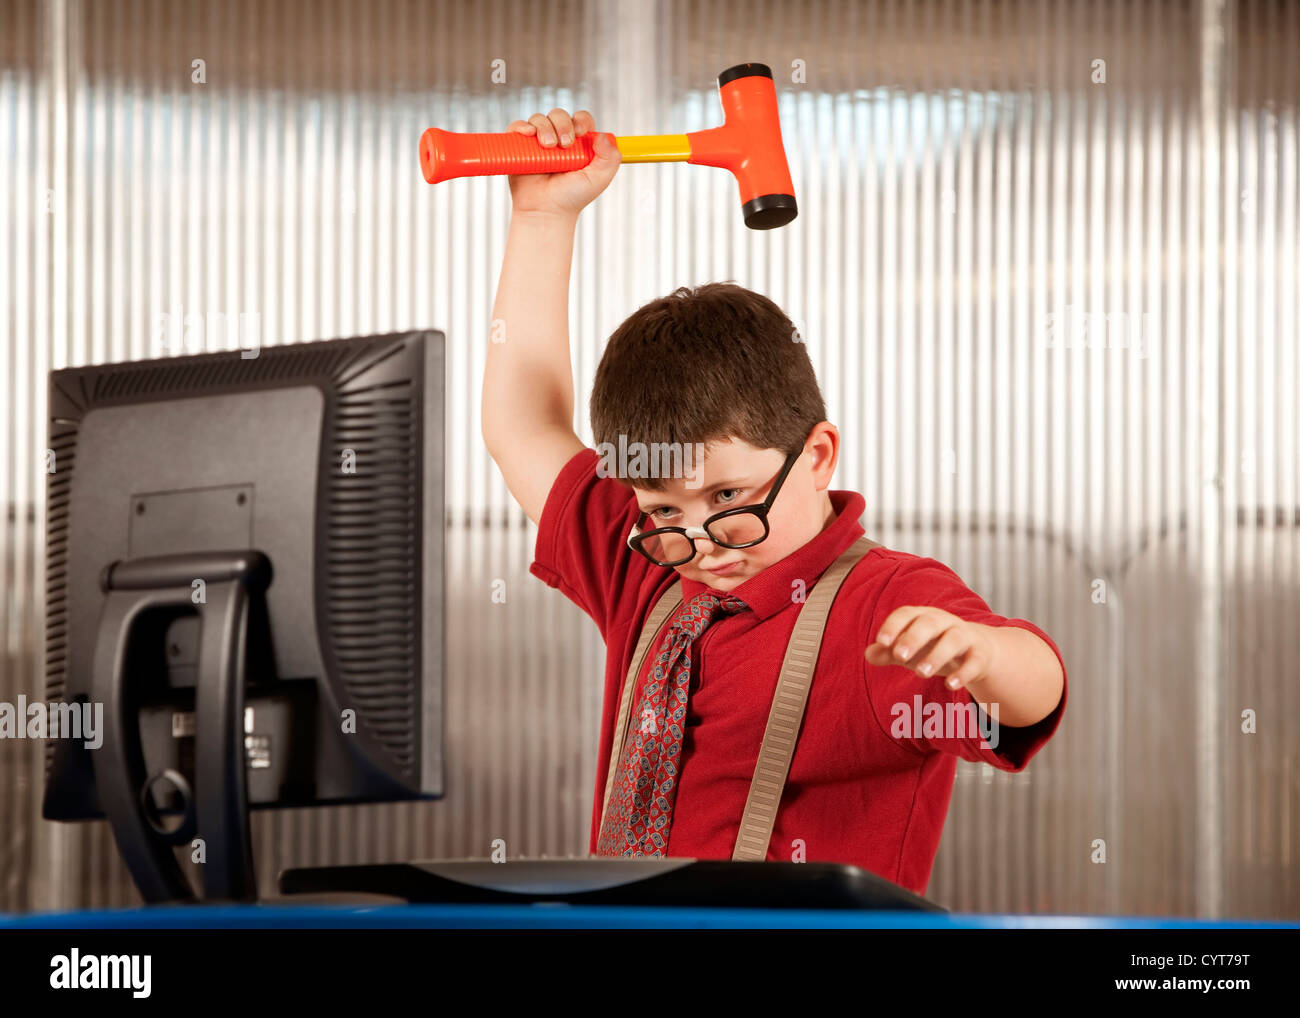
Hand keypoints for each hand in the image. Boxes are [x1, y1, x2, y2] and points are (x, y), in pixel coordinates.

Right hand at [505, 108, 620, 218]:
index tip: (581, 132)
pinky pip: (517, 126)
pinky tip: (528, 135)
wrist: (546, 211)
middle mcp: (558, 140)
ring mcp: (538, 143)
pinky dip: (521, 126)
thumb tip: (603, 135)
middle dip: (562, 124)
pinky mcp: (519, 147)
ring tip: (548, 147)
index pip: (581, 119)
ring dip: (544, 127)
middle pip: (559, 114)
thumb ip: (610, 157)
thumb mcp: (599, 179)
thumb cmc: (572, 198)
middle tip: (564, 145)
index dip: (581, 121)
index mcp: (579, 144)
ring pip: (539, 119)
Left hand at [865, 606, 998, 691]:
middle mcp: (944, 622)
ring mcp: (964, 636)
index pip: (906, 614)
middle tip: (899, 656)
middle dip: (914, 638)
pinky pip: (974, 661)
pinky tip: (950, 685)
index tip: (881, 641)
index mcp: (923, 617)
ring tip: (921, 673)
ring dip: (937, 655)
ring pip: (953, 640)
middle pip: (929, 623)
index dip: (893, 626)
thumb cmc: (934, 647)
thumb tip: (868, 655)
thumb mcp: (911, 650)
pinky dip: (963, 673)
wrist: (979, 650)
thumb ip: (889, 652)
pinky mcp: (980, 654)